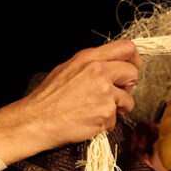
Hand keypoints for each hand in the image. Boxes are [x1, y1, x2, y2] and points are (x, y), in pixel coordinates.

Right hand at [0, 40, 140, 163]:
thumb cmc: (49, 98)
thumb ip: (92, 65)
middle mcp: (99, 71)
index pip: (126, 48)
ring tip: (96, 110)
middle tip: (115, 94)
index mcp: (89, 58)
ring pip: (128, 99)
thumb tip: (112, 66)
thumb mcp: (68, 69)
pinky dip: (106, 122)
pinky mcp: (106, 112)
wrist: (36, 120)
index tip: (131, 68)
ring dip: (117, 107)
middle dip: (128, 85)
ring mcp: (104, 92)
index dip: (134, 59)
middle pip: (133, 73)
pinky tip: (90, 120)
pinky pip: (117, 118)